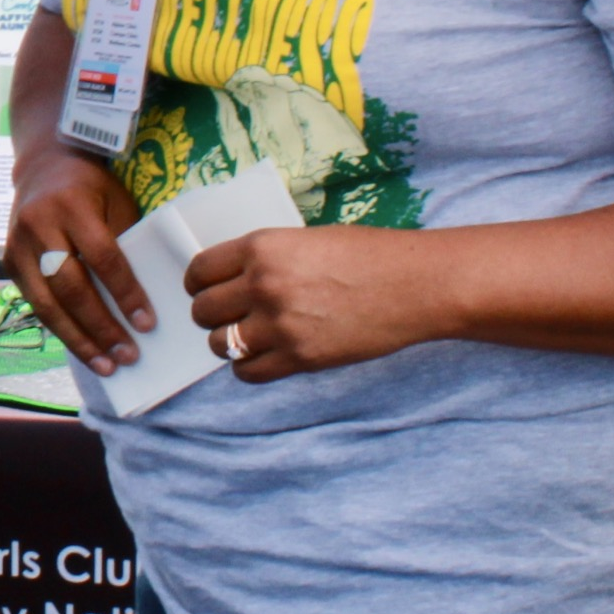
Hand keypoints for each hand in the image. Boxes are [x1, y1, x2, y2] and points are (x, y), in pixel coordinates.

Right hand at [4, 143, 150, 375]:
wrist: (44, 166)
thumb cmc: (92, 188)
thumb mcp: (116, 203)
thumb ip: (125, 244)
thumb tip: (143, 300)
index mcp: (72, 205)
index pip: (102, 258)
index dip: (125, 294)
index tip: (147, 324)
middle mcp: (38, 224)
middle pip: (71, 287)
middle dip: (101, 326)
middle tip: (127, 355)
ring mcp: (17, 244)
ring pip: (47, 303)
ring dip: (79, 339)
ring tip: (106, 364)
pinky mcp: (8, 261)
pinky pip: (35, 303)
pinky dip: (61, 328)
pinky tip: (83, 347)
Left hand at [183, 224, 446, 380]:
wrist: (416, 285)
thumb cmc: (368, 256)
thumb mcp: (306, 241)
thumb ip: (266, 259)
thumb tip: (232, 280)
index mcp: (262, 248)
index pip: (199, 270)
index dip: (197, 282)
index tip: (204, 289)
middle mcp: (263, 285)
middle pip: (203, 310)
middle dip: (211, 314)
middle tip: (229, 315)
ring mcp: (280, 324)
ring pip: (219, 344)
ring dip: (228, 343)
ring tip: (249, 337)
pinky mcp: (300, 358)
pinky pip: (247, 372)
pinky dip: (248, 367)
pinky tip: (265, 356)